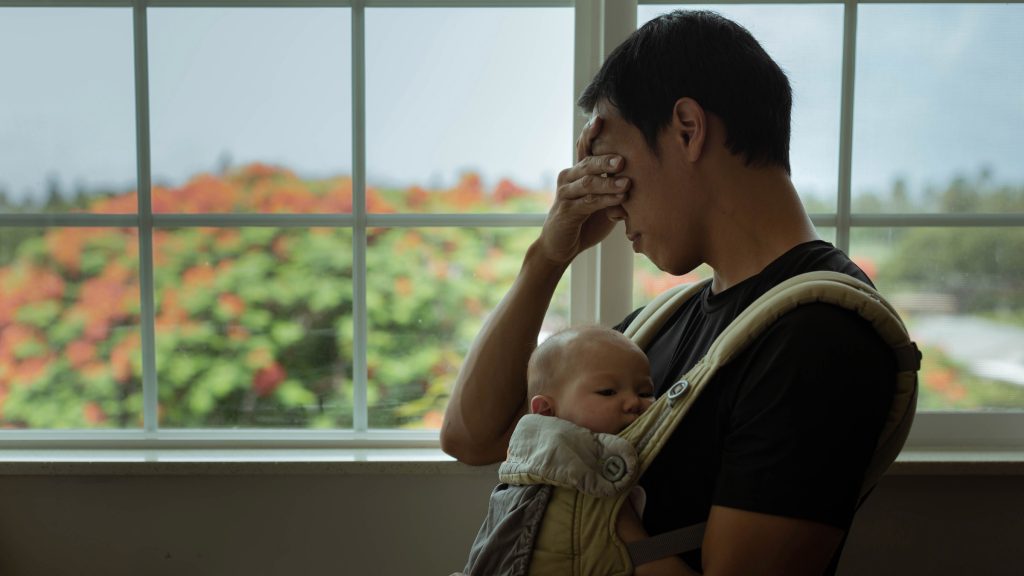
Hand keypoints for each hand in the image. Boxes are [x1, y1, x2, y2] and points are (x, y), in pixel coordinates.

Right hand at [537, 116, 629, 263]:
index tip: (602, 118)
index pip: (585, 147)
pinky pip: (587, 203)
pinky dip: (604, 200)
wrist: (560, 245)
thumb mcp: (603, 200)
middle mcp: (569, 177)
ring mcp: (566, 194)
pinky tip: (619, 199)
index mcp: (578, 171)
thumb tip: (643, 178)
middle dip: (605, 159)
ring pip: (588, 182)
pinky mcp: (566, 211)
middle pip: (587, 162)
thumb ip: (616, 188)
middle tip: (623, 159)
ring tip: (627, 182)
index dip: (591, 133)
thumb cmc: (585, 221)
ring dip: (608, 182)